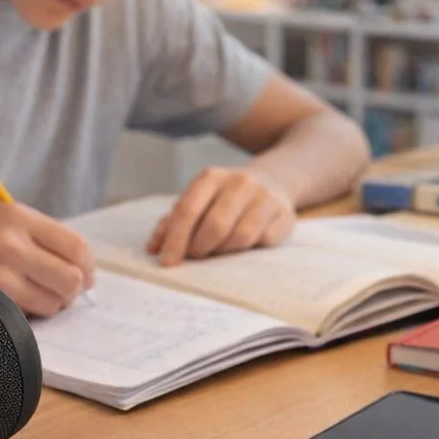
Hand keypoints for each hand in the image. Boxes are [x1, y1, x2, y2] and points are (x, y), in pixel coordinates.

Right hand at [0, 202, 94, 317]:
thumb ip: (38, 242)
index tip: (84, 279)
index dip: (87, 268)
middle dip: (70, 292)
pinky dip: (24, 318)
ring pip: (54, 302)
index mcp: (17, 215)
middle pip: (72, 277)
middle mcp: (10, 239)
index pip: (76, 246)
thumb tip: (84, 274)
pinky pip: (28, 317)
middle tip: (55, 296)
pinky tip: (3, 306)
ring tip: (22, 299)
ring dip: (46, 307)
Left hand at [145, 166, 295, 264]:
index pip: (187, 209)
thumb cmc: (223, 199)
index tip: (167, 262)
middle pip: (215, 225)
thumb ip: (172, 223)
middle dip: (200, 248)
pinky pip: (263, 242)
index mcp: (211, 177)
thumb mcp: (197, 202)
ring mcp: (265, 197)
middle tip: (196, 256)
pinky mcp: (285, 215)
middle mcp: (240, 182)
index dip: (175, 238)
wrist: (273, 182)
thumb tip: (153, 248)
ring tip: (218, 250)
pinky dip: (249, 251)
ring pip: (240, 237)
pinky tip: (244, 246)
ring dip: (224, 252)